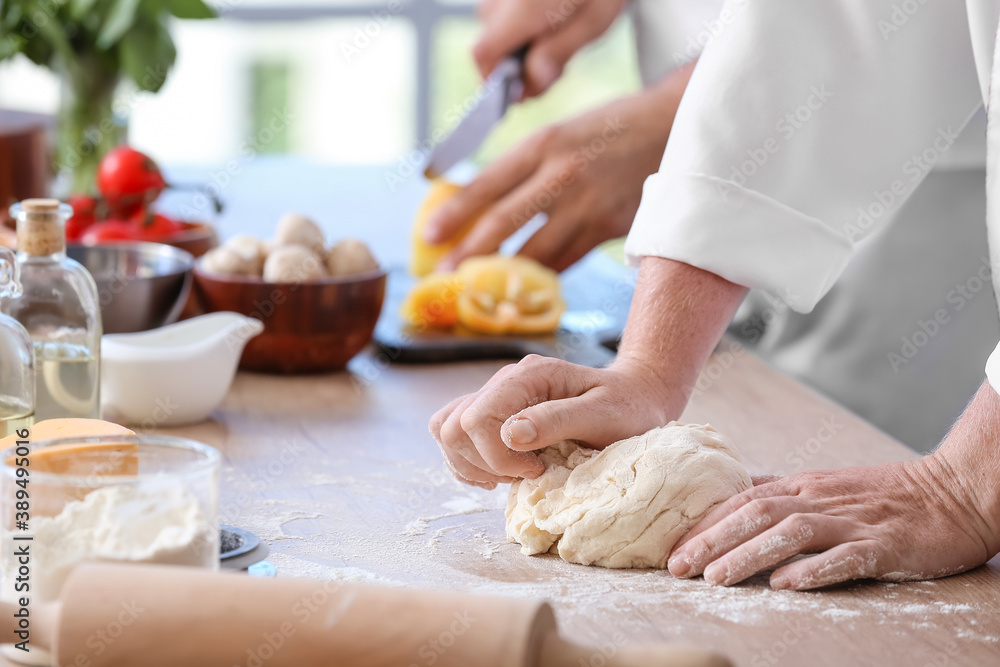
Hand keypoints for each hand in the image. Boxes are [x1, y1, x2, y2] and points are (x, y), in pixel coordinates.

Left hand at [425, 64, 694, 271]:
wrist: (671, 130)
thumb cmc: (608, 130)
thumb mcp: (560, 134)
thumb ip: (526, 168)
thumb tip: (481, 205)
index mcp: (543, 144)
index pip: (487, 184)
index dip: (455, 214)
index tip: (429, 235)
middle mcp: (562, 175)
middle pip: (504, 223)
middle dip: (469, 253)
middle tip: (445, 274)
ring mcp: (587, 205)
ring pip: (535, 252)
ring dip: (504, 274)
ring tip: (480, 288)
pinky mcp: (609, 229)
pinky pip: (566, 261)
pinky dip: (543, 275)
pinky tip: (525, 287)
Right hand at [429, 258, 746, 488]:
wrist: (636, 397)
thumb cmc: (627, 407)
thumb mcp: (604, 414)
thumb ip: (558, 420)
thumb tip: (510, 434)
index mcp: (530, 375)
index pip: (478, 417)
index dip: (498, 455)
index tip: (537, 469)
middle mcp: (505, 382)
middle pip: (453, 426)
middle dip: (483, 462)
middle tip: (527, 473)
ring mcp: (496, 397)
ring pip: (446, 430)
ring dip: (470, 463)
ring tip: (511, 475)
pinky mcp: (494, 415)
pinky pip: (455, 437)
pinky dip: (468, 462)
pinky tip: (500, 472)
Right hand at [475, 0, 626, 97]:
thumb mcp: (595, 19)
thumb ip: (560, 52)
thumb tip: (532, 82)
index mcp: (522, 8)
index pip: (483, 54)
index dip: (495, 81)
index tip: (519, 93)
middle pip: (488, 42)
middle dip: (515, 63)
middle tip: (552, 67)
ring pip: (495, 25)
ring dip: (519, 42)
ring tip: (556, 35)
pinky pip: (504, 9)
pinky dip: (522, 22)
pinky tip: (549, 19)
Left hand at [667, 454, 999, 589]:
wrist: (953, 490)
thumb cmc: (883, 492)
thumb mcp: (824, 485)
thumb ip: (781, 492)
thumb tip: (735, 495)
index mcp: (802, 486)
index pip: (742, 500)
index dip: (705, 523)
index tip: (671, 546)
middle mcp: (819, 499)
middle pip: (756, 514)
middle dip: (712, 540)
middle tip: (677, 567)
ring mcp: (852, 520)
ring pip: (791, 533)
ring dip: (749, 554)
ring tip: (716, 577)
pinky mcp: (884, 544)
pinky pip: (846, 557)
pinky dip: (814, 569)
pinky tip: (787, 584)